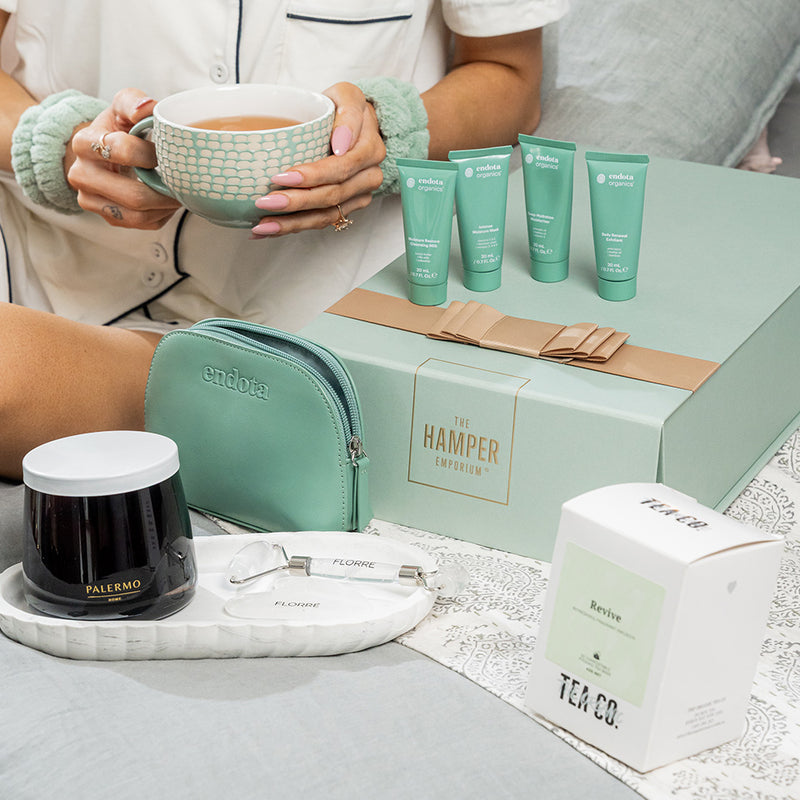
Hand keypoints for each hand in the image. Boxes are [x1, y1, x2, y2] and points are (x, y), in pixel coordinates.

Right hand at [68, 88, 180, 228]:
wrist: (100, 152)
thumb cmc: (117, 128)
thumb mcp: (122, 108)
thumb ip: (133, 101)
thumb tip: (147, 108)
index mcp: (84, 144)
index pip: (121, 151)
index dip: (150, 153)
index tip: (163, 152)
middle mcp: (81, 176)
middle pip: (134, 195)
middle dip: (164, 189)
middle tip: (183, 180)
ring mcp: (92, 201)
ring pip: (139, 216)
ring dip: (166, 206)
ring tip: (180, 191)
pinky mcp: (107, 217)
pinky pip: (143, 224)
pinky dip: (163, 214)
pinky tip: (169, 200)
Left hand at [250, 82, 384, 237]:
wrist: (355, 125)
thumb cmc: (344, 108)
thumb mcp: (348, 95)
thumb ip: (348, 115)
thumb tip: (341, 144)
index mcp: (370, 150)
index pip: (341, 168)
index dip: (313, 176)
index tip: (282, 176)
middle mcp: (369, 177)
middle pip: (332, 196)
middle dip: (296, 202)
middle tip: (265, 202)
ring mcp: (358, 196)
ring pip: (326, 215)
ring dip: (292, 223)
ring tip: (262, 226)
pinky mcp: (346, 208)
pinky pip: (320, 221)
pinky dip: (293, 226)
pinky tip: (269, 230)